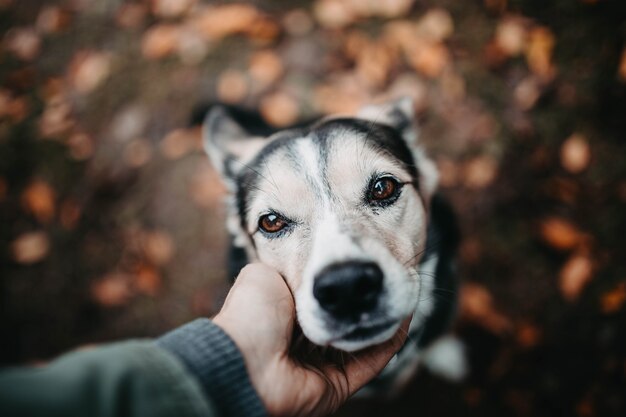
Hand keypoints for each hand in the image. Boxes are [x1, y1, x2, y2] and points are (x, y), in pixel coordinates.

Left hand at [213, 263, 409, 416]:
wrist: (244, 359)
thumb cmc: (251, 314)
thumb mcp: (263, 273)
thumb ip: (288, 266)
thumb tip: (308, 262)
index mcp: (287, 317)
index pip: (323, 300)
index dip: (343, 282)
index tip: (363, 261)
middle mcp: (306, 344)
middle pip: (346, 321)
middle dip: (366, 300)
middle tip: (387, 275)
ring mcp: (324, 366)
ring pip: (364, 340)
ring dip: (383, 316)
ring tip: (401, 289)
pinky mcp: (341, 385)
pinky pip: (373, 361)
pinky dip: (390, 339)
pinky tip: (403, 313)